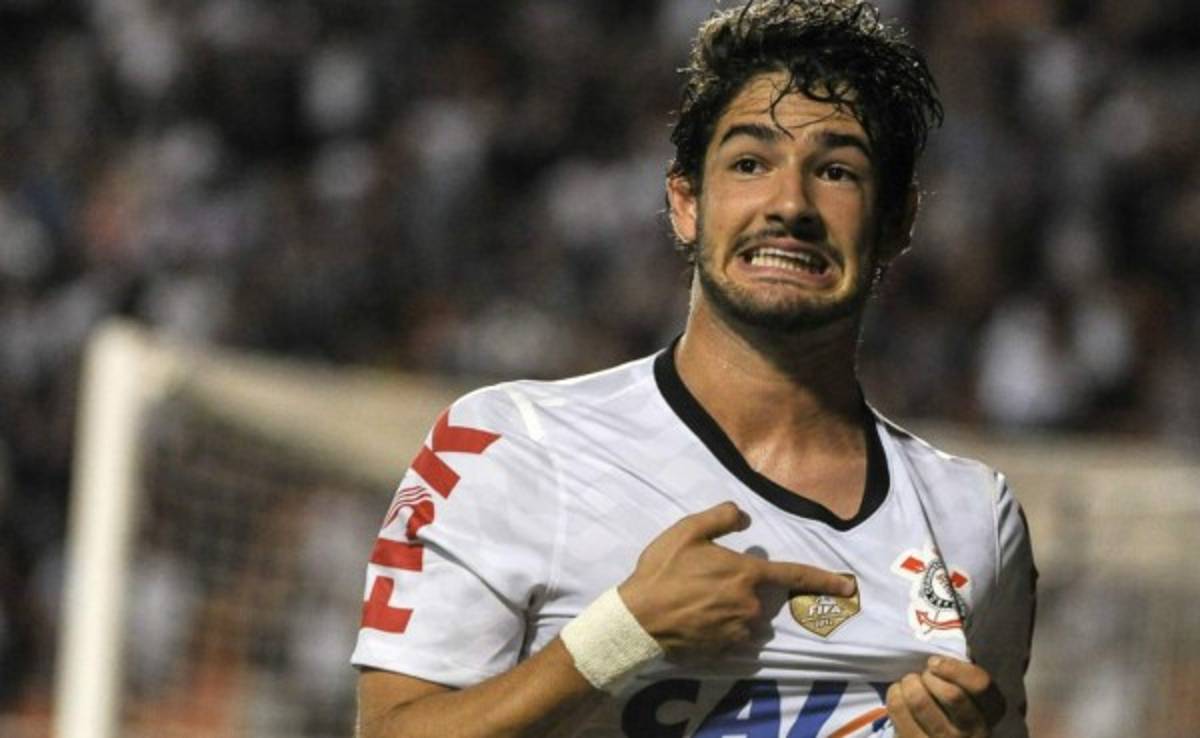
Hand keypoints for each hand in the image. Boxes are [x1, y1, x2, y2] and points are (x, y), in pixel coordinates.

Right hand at [617, 501, 854, 654]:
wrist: (637, 618)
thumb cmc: (663, 571)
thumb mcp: (687, 531)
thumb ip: (722, 517)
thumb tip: (745, 517)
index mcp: (747, 574)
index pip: (794, 575)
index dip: (824, 579)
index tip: (848, 585)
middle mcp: (751, 606)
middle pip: (763, 598)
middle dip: (745, 590)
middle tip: (709, 584)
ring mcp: (739, 631)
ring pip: (751, 620)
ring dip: (737, 612)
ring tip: (702, 604)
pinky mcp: (725, 650)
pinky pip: (735, 638)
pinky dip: (724, 629)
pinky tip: (699, 621)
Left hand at [887, 656, 1005, 737]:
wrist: (937, 735)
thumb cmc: (950, 702)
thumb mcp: (966, 688)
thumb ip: (960, 668)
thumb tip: (941, 638)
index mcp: (991, 709)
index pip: (981, 684)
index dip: (954, 668)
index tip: (935, 662)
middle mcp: (973, 731)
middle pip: (951, 694)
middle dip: (930, 676)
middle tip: (924, 675)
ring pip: (920, 701)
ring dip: (910, 683)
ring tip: (910, 683)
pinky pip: (899, 709)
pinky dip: (895, 693)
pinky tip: (900, 695)